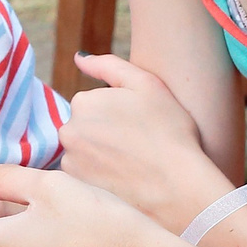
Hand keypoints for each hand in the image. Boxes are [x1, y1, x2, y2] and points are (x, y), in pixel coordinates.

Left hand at [57, 51, 231, 228]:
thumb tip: (78, 57)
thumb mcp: (146, 84)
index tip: (139, 125)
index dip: (119, 112)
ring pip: (84, 152)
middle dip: (106, 132)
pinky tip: (123, 179)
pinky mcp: (76, 188)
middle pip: (86, 127)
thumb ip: (107, 65)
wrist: (178, 186)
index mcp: (83, 102)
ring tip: (132, 163)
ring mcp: (70, 162)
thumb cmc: (169, 131)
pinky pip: (84, 175)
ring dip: (101, 155)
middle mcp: (68, 131)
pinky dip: (99, 176)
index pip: (94, 102)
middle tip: (138, 145)